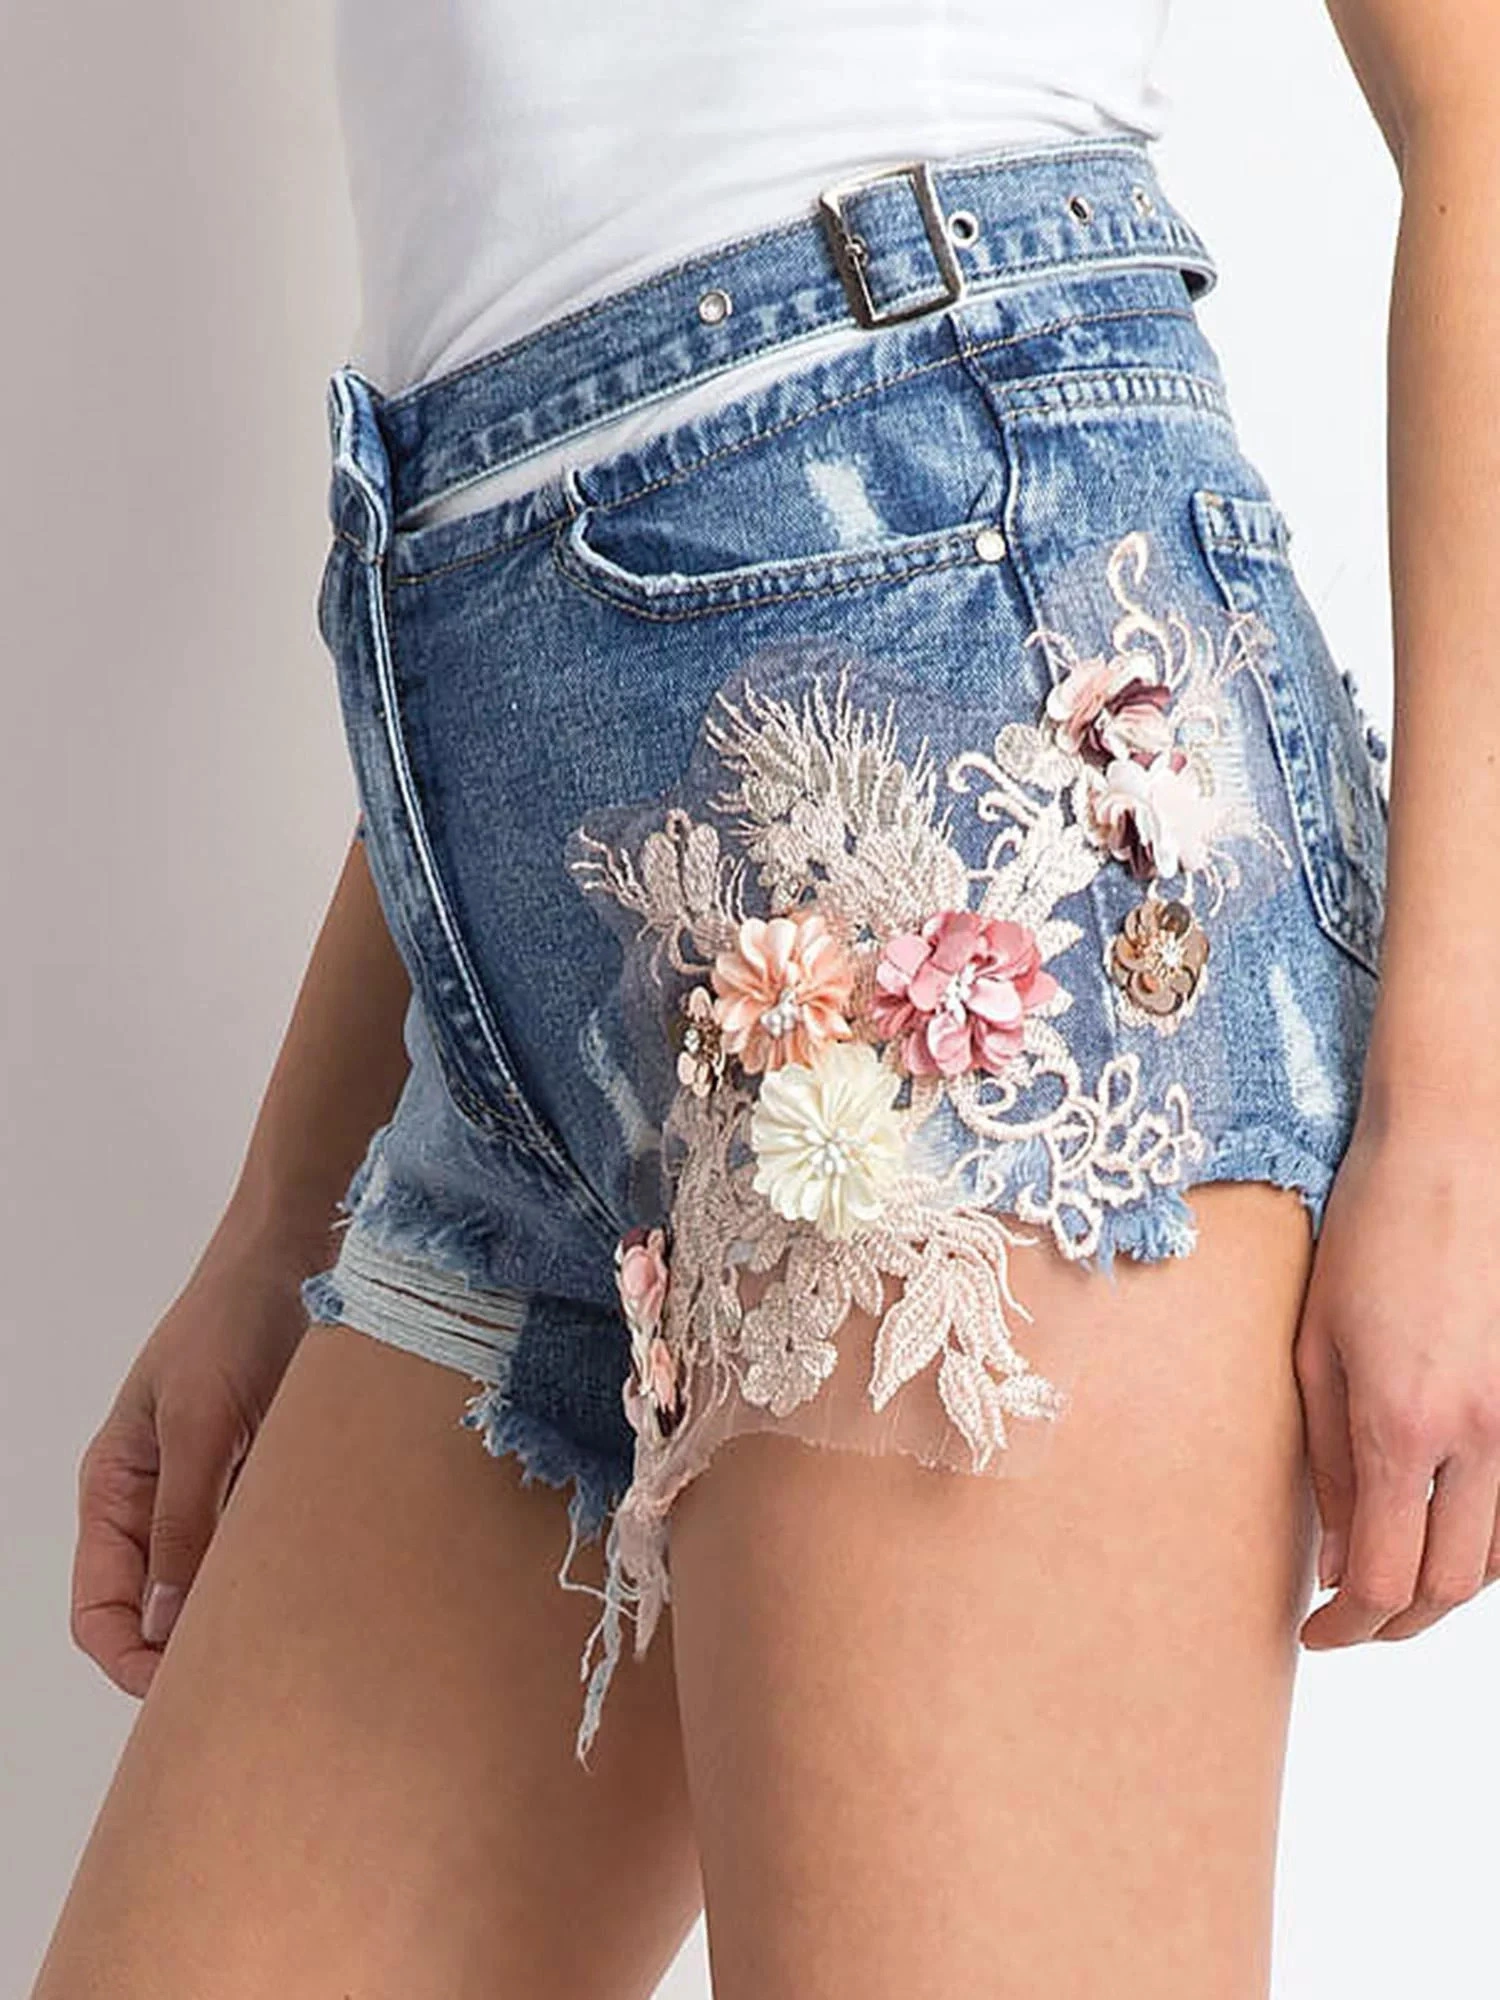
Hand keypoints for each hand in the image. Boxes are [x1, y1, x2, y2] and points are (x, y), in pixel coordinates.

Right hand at [70, 1207, 328, 1695]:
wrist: (312, 1243)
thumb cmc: (237, 1313)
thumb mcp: (201, 1418)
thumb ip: (185, 1520)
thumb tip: (165, 1627)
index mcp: (117, 1487)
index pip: (100, 1610)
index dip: (133, 1660)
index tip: (189, 1689)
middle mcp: (166, 1500)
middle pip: (165, 1613)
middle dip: (202, 1650)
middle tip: (262, 1674)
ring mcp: (228, 1491)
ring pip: (228, 1584)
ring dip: (257, 1608)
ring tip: (303, 1627)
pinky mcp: (283, 1476)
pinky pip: (280, 1544)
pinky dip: (298, 1567)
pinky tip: (332, 1576)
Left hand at [1295, 1110, 1499, 1646]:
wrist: (1457, 1151)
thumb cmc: (1371, 1233)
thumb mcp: (1316, 1345)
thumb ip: (1328, 1459)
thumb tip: (1335, 1556)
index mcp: (1405, 1422)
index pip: (1385, 1577)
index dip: (1347, 1626)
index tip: (1314, 1632)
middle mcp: (1482, 1435)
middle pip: (1450, 1585)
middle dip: (1396, 1622)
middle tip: (1348, 1619)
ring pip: (1497, 1555)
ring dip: (1443, 1584)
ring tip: (1389, 1575)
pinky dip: (1484, 1538)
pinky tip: (1442, 1524)